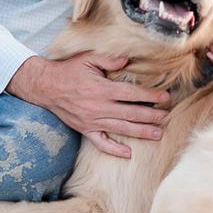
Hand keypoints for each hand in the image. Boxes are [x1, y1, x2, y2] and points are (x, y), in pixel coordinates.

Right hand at [8, 53, 169, 158]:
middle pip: (131, 113)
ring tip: (157, 134)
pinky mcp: (85, 129)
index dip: (150, 95)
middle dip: (151, 115)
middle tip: (166, 116)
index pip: (132, 93)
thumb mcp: (88, 58)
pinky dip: (114, 149)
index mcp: (102, 89)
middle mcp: (99, 107)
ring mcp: (92, 121)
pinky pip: (101, 143)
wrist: (46, 86)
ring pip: (121, 128)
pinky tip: (128, 153)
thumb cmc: (69, 70)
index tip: (165, 97)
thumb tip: (127, 61)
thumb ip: (109, 60)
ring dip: (141, 132)